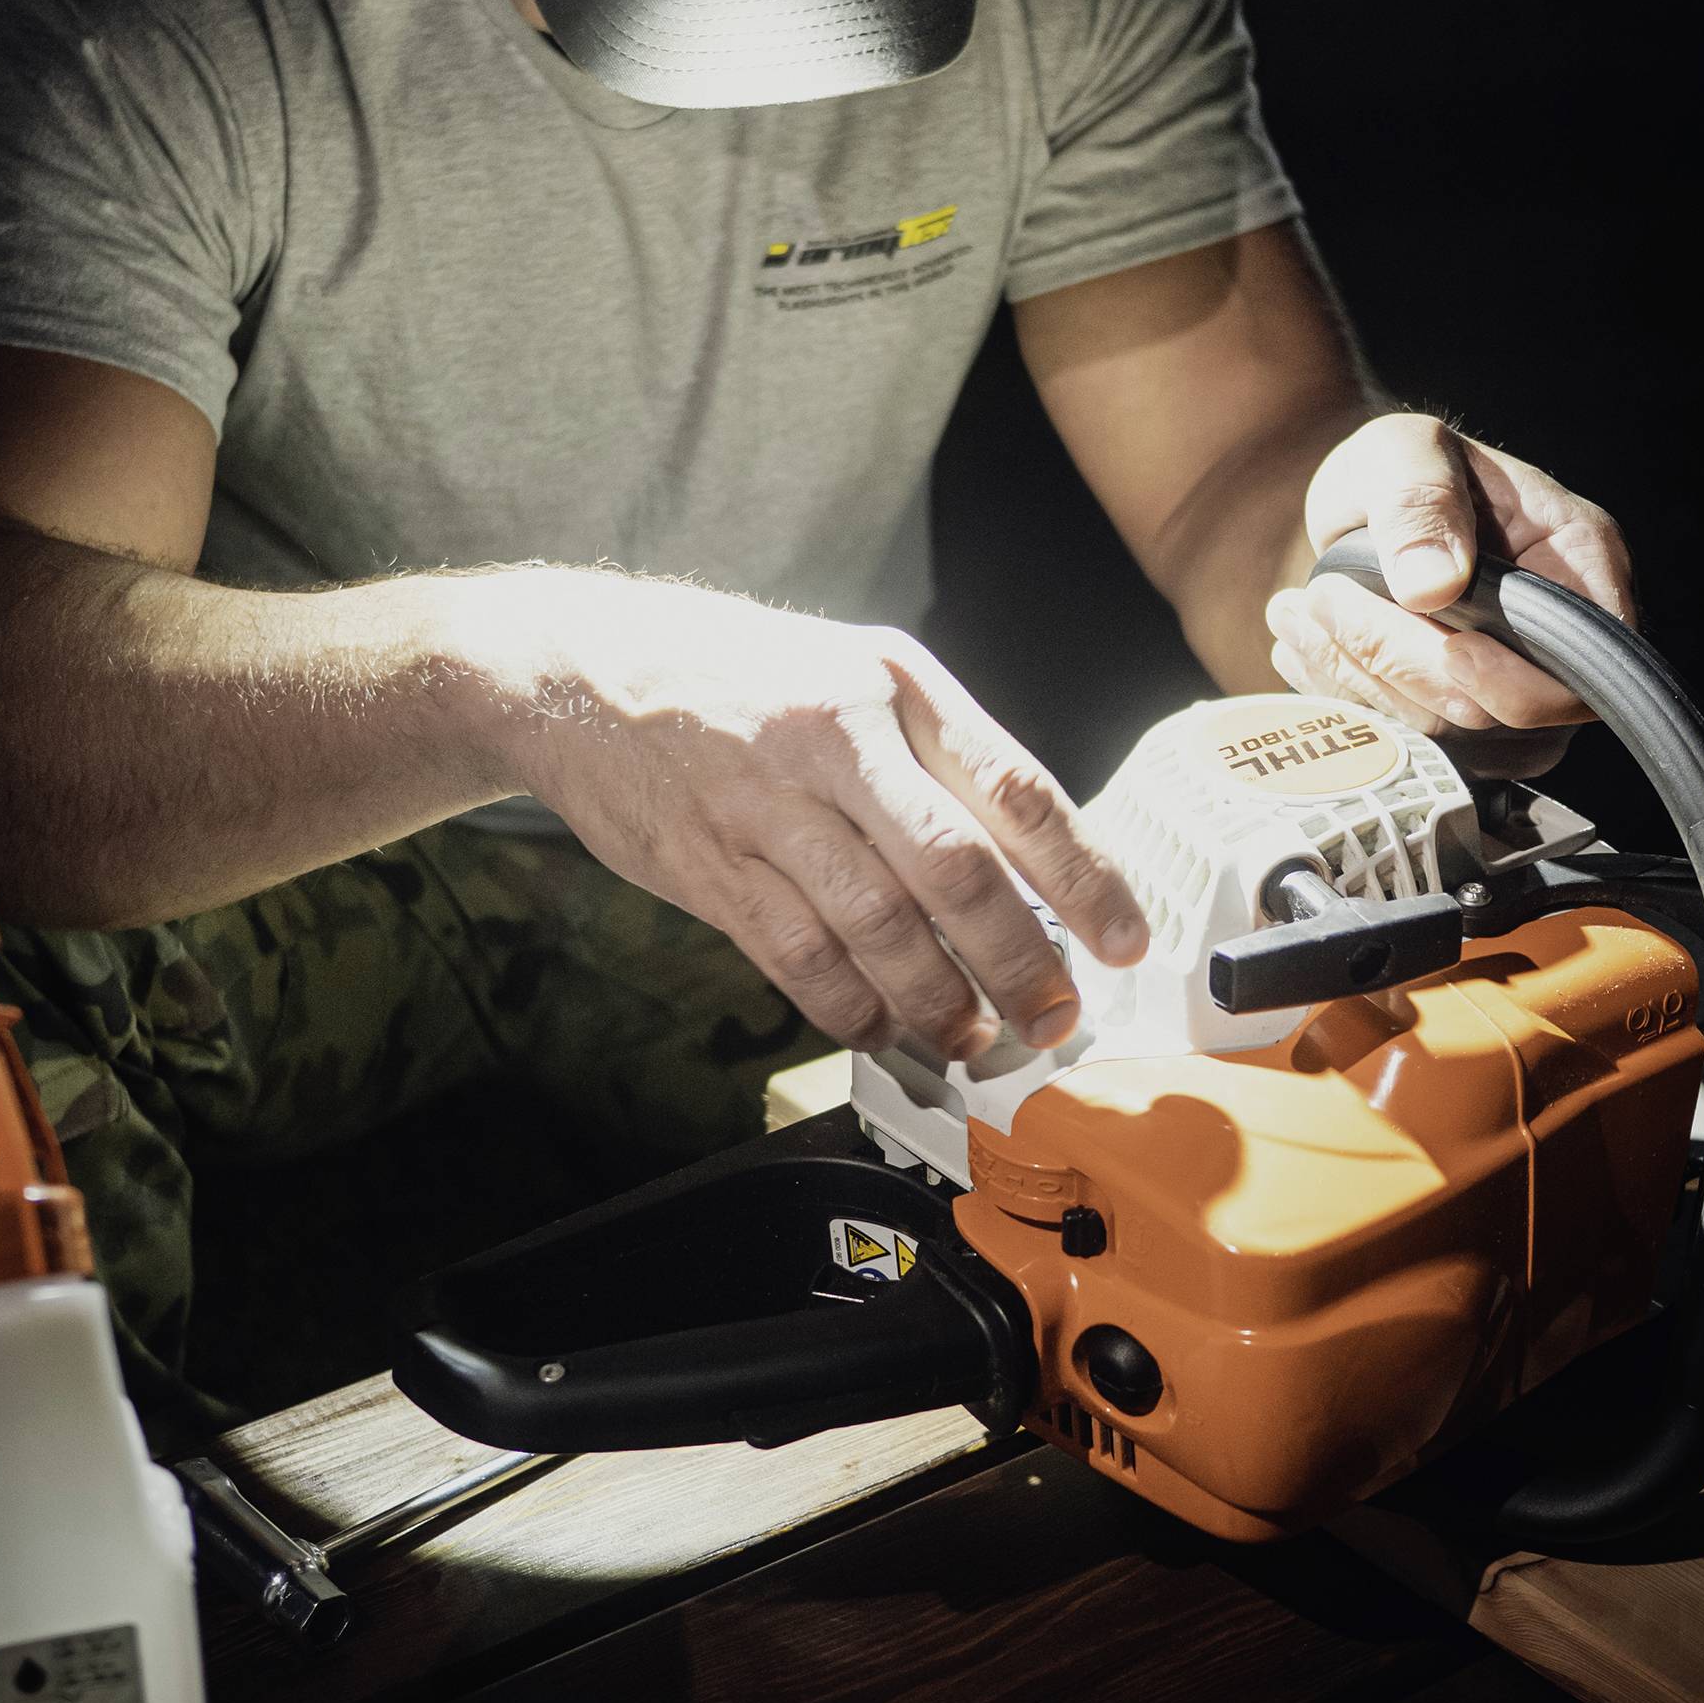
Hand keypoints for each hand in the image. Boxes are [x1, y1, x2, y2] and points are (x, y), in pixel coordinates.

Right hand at [488, 574, 1147, 1059]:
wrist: (577, 668)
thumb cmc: (735, 674)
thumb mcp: (851, 671)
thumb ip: (935, 756)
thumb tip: (1033, 868)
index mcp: (894, 684)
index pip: (1017, 789)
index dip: (1085, 877)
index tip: (1126, 941)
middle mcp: (836, 737)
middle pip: (957, 873)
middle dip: (1021, 963)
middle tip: (1053, 1018)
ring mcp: (767, 804)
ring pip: (878, 929)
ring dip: (937, 1001)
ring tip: (968, 1035)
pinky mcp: (710, 864)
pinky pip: (798, 958)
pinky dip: (848, 1009)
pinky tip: (877, 1027)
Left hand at [1262, 415, 1635, 754]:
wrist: (1358, 509)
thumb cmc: (1398, 471)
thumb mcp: (1404, 453)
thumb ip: (1421, 501)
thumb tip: (1432, 585)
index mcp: (1578, 561)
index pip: (1589, 664)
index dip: (1519, 679)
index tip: (1448, 646)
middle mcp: (1560, 639)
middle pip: (1507, 713)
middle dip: (1407, 665)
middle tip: (1324, 599)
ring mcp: (1512, 690)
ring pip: (1449, 736)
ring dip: (1362, 679)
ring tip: (1300, 611)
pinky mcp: (1460, 723)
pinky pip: (1409, 743)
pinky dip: (1346, 698)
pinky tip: (1303, 644)